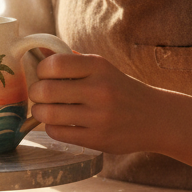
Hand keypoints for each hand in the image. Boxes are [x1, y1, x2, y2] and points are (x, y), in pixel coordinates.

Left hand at [29, 51, 191, 187]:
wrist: (155, 118)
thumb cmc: (120, 89)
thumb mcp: (102, 68)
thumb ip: (71, 60)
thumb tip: (38, 52)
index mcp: (99, 66)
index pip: (54, 64)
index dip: (41, 70)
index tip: (44, 75)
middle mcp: (99, 90)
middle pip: (45, 90)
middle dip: (36, 93)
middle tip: (40, 94)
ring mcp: (99, 116)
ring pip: (48, 114)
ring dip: (40, 112)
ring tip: (45, 110)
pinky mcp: (97, 139)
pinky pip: (58, 133)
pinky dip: (52, 127)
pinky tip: (60, 123)